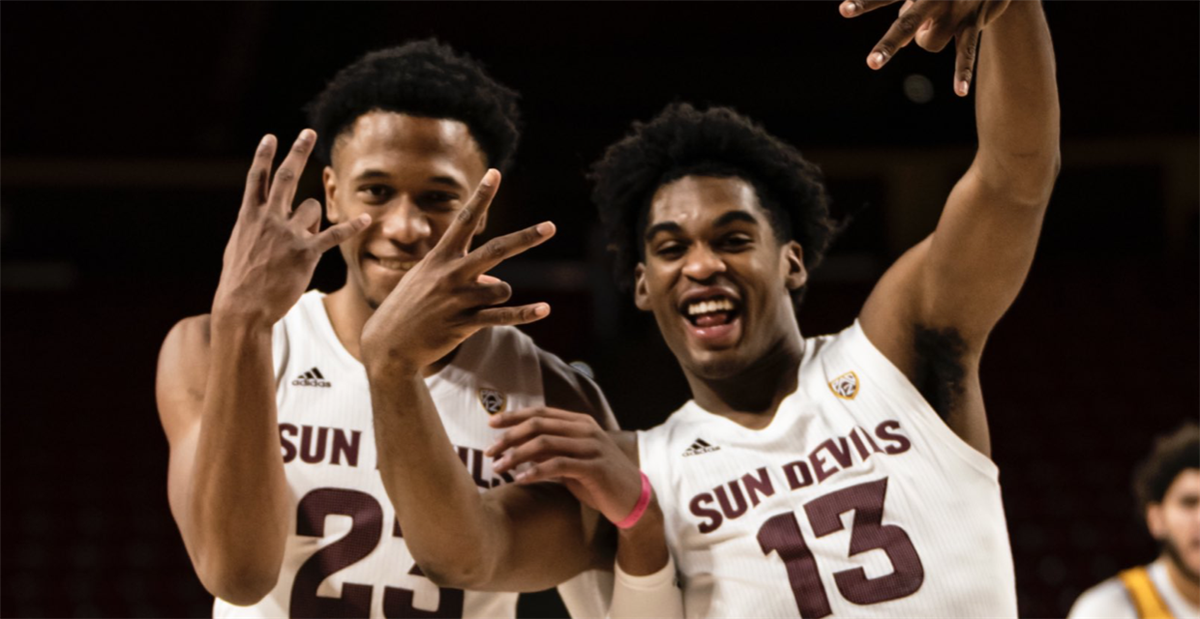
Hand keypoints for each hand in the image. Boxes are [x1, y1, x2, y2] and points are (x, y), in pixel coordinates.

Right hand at [212, 130, 369, 327]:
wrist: (243, 309)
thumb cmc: (240, 281)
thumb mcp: (238, 247)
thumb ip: (251, 227)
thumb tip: (257, 215)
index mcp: (250, 217)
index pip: (257, 178)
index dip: (264, 156)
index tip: (271, 137)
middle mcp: (268, 219)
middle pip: (286, 177)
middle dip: (297, 152)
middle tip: (308, 132)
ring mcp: (287, 234)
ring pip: (312, 209)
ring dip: (313, 221)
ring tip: (302, 243)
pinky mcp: (305, 253)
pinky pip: (334, 234)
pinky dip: (352, 226)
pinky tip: (366, 219)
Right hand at [359, 169, 554, 376]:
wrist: (389, 345)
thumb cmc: (409, 307)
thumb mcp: (430, 282)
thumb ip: (465, 277)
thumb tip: (497, 286)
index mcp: (439, 257)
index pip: (464, 220)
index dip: (481, 196)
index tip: (495, 173)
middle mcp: (449, 274)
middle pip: (495, 251)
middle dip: (525, 238)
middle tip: (551, 227)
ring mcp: (457, 299)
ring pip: (501, 289)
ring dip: (499, 295)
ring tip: (477, 304)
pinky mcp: (463, 324)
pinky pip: (501, 316)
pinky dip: (525, 313)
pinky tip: (544, 309)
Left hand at [487, 407, 642, 525]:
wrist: (633, 500)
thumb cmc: (600, 480)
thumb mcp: (572, 461)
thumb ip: (550, 451)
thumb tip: (518, 448)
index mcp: (580, 422)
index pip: (541, 412)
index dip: (514, 415)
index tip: (491, 423)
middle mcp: (586, 430)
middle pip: (539, 425)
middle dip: (510, 436)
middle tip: (489, 451)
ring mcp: (592, 447)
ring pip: (545, 443)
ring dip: (517, 455)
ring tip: (499, 467)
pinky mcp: (594, 467)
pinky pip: (559, 465)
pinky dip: (536, 471)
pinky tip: (521, 479)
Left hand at [840, 0, 1011, 95]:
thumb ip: (909, 8)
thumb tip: (905, 43)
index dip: (864, 3)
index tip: (844, 11)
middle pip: (907, 25)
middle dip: (889, 45)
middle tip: (873, 63)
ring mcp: (955, 10)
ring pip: (929, 43)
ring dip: (927, 38)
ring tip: (935, 20)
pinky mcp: (974, 21)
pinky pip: (966, 51)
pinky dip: (963, 71)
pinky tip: (960, 92)